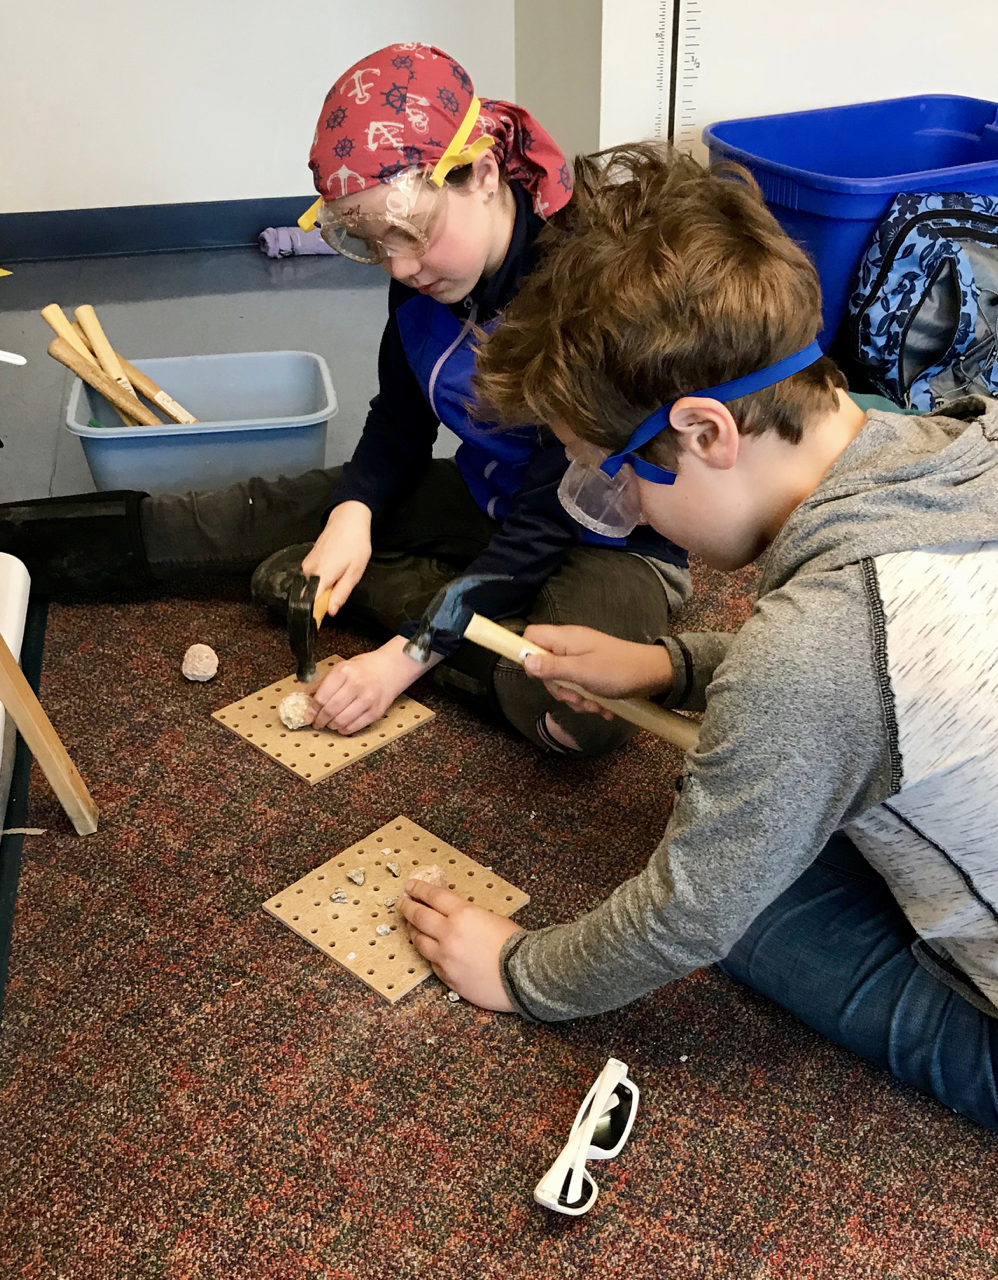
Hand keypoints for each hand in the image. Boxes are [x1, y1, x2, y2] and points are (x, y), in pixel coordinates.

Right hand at [301, 501, 371, 618]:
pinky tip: (333, 573)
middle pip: (309, 598)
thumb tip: (331, 612)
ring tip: (338, 580)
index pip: (309, 604)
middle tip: (337, 596)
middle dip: (320, 603)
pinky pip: (311, 579)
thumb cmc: (355, 545)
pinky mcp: (307, 561)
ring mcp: (306, 566)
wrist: (347, 520)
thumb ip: (341, 593)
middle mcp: (309, 572)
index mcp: (322, 576)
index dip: (312, 617)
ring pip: (311, 588)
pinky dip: (320, 582)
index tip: (316, 627)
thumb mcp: (355, 572)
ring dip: (322, 591)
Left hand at [310, 635, 421, 733]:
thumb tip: (308, 698)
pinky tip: (341, 726)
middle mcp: (356, 685)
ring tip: (329, 724)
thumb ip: (324, 683)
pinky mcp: (376, 711)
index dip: (312, 710)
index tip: (308, 715)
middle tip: (317, 723)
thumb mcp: (342, 667)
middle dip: (320, 720)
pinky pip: (355, 726)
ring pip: (341, 721)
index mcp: (344, 672)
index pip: (321, 697)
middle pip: (330, 710)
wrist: (391, 668)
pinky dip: (344, 729)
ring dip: (331, 725)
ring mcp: (368, 699)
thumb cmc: (365, 668)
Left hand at [399, 880, 520, 1010]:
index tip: (410, 886)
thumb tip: (452, 915)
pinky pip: (431, 963)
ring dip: (413, 931)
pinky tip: (430, 950)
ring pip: (419, 941)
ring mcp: (445, 957)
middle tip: (401, 903)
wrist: (524, 976)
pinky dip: (429, 954)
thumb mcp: (490, 917)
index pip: (432, 896)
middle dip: (407, 907)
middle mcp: (449, 934)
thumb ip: (467, 916)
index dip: (419, 889)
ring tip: (411, 927)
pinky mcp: (447, 977)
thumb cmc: (515, 944)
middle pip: (419, 916)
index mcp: (462, 914)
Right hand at [521, 624, 673, 715]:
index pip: (531, 636)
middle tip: (575, 697)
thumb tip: (525, 661)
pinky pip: (579, 686)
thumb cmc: (618, 670)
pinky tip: (602, 708)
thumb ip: (552, 667)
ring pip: (563, 680)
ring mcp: (582, 658)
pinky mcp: (592, 671)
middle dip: (558, 688)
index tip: (539, 676)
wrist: (654, 675)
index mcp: (565, 639)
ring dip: (576, 698)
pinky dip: (588, 699)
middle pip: (545, 665)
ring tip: (594, 705)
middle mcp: (570, 646)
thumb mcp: (582, 672)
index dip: (527, 654)